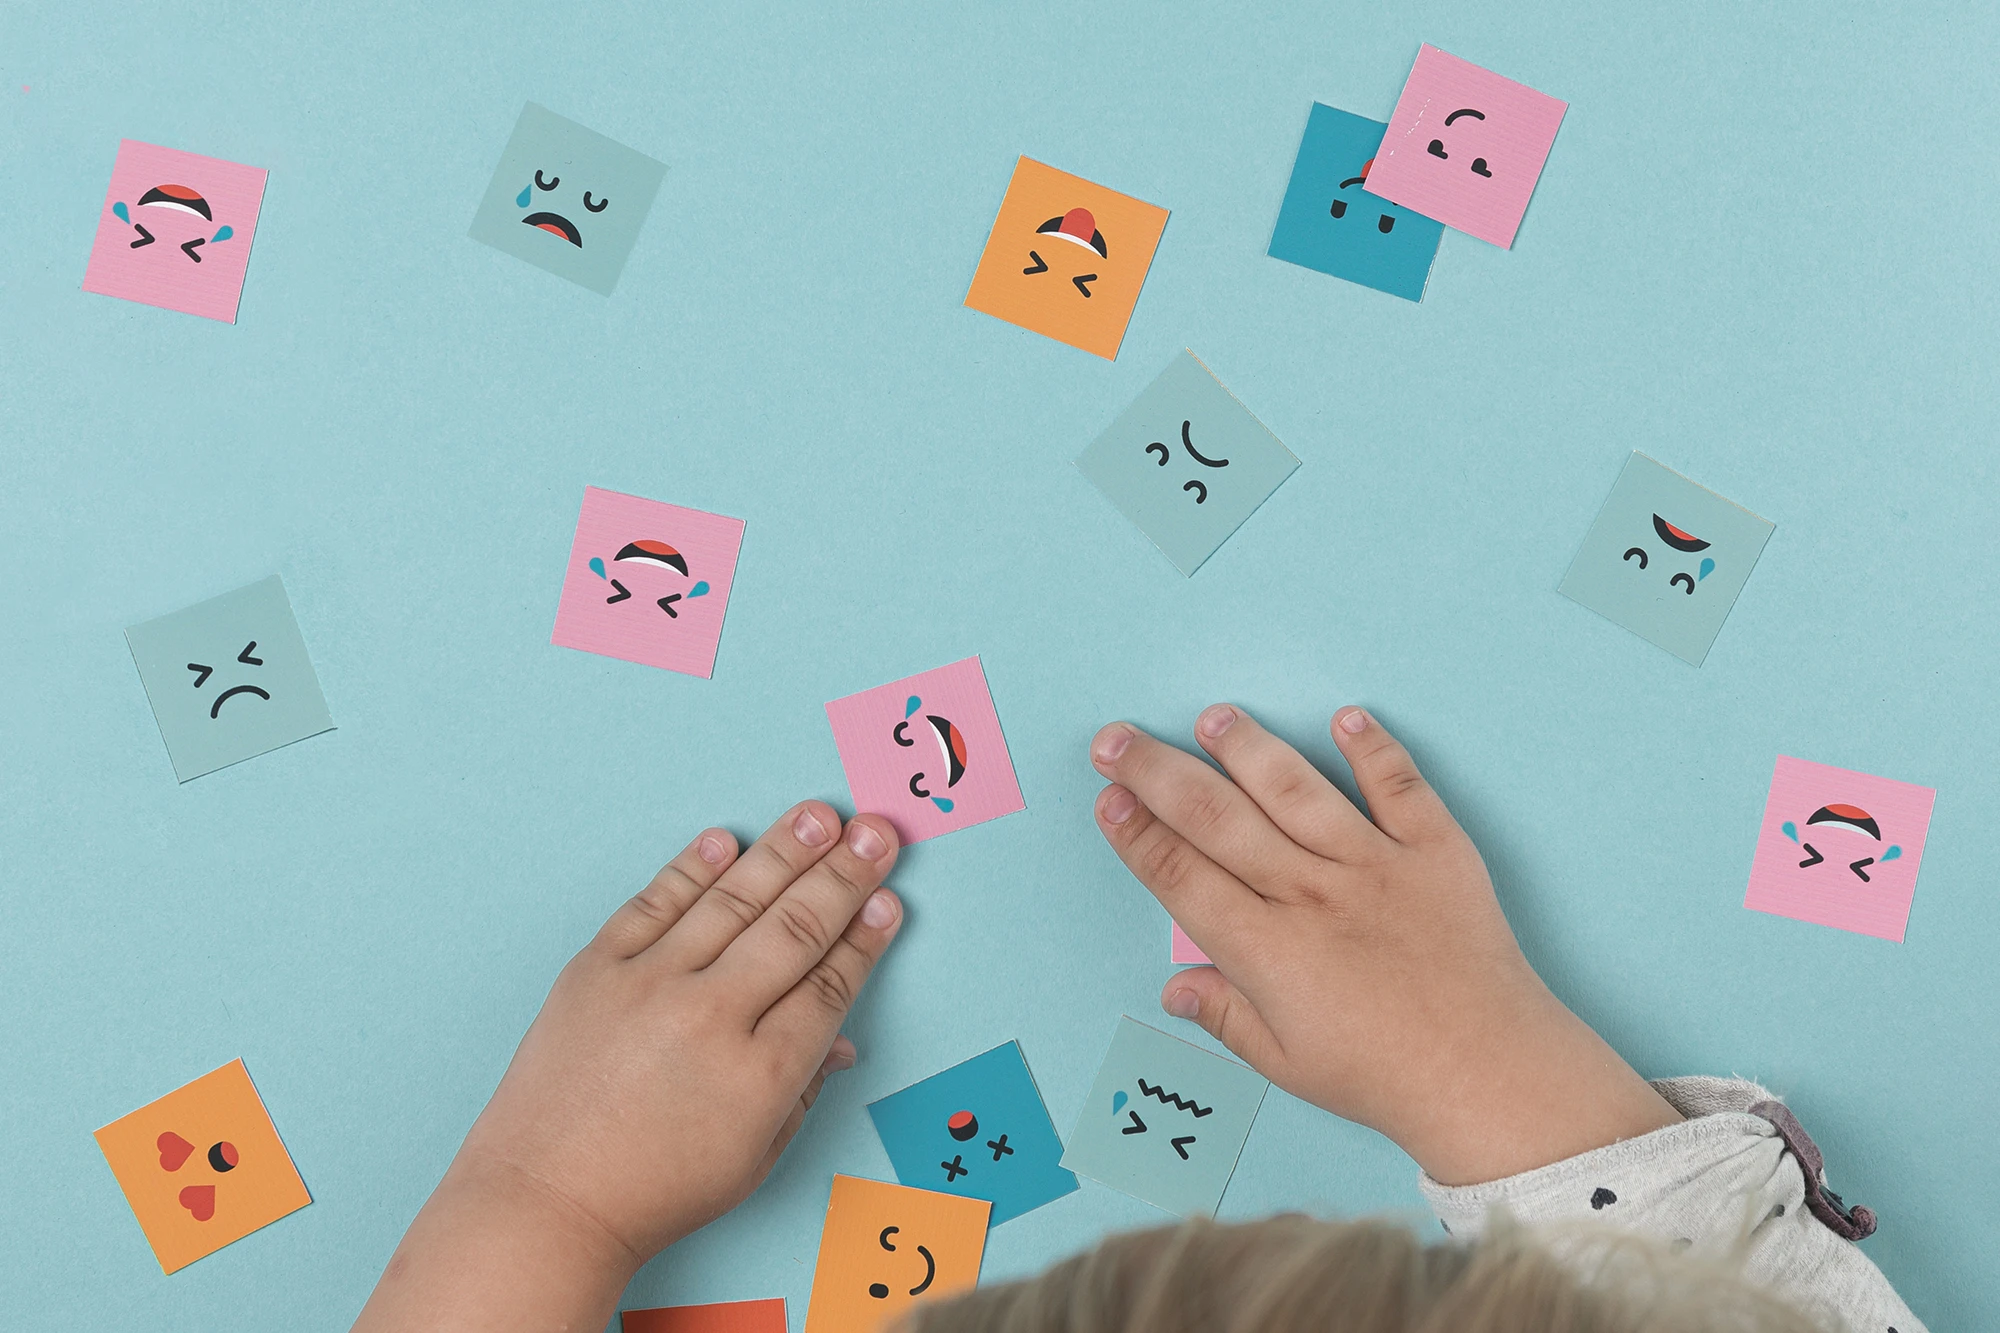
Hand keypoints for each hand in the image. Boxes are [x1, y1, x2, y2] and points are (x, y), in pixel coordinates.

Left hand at [352, 802, 903, 1331]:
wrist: (545, 1199)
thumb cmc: (651, 1192)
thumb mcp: (752, 1159)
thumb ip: (803, 1092)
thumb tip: (841, 1040)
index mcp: (759, 1074)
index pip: (829, 985)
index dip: (865, 938)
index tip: (887, 901)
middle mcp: (710, 1017)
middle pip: (795, 929)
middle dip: (844, 875)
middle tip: (877, 832)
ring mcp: (648, 985)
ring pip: (732, 901)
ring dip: (783, 852)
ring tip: (819, 815)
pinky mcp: (596, 970)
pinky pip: (654, 904)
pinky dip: (691, 869)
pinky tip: (727, 840)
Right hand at [1090, 705, 1678, 1186]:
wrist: (1490, 1075)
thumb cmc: (1386, 1077)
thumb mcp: (1288, 1063)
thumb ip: (1226, 1016)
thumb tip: (1173, 985)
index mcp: (1269, 950)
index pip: (1181, 876)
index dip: (1137, 834)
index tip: (1108, 798)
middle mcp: (1312, 895)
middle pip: (1217, 818)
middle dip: (1157, 773)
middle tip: (1117, 740)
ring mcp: (1376, 865)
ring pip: (1296, 789)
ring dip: (1249, 748)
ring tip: (1214, 716)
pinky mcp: (1436, 851)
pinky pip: (1399, 786)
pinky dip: (1372, 750)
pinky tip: (1344, 717)